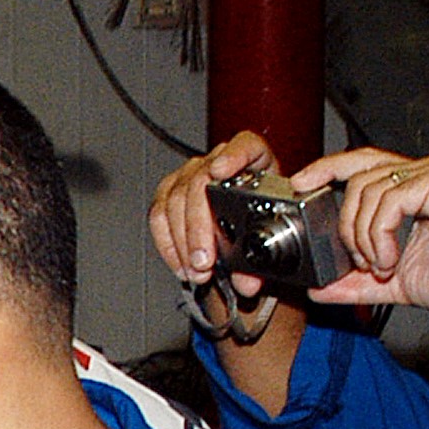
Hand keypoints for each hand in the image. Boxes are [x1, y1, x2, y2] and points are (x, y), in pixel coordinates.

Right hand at [150, 128, 286, 297]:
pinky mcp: (169, 193)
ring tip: (196, 271)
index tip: (221, 172)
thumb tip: (248, 282)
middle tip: (204, 261)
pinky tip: (181, 265)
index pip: (245, 146)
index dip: (233, 156)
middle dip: (199, 228)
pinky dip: (168, 245)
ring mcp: (190, 175)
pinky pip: (158, 216)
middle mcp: (218, 161)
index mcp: (254, 160)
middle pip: (199, 183)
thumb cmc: (261, 219)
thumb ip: (263, 260)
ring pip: (175, 200)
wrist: (246, 226)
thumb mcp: (270, 236)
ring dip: (183, 243)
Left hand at [291, 148, 428, 316]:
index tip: (302, 185)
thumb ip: (357, 282)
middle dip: (343, 222)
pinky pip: (389, 200)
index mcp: (416, 188)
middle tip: (357, 259)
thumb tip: (320, 288)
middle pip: (358, 175)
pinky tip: (392, 259)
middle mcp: (426, 172)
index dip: (328, 169)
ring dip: (363, 237)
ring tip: (382, 264)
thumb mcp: (395, 282)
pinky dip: (380, 235)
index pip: (362, 165)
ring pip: (368, 189)